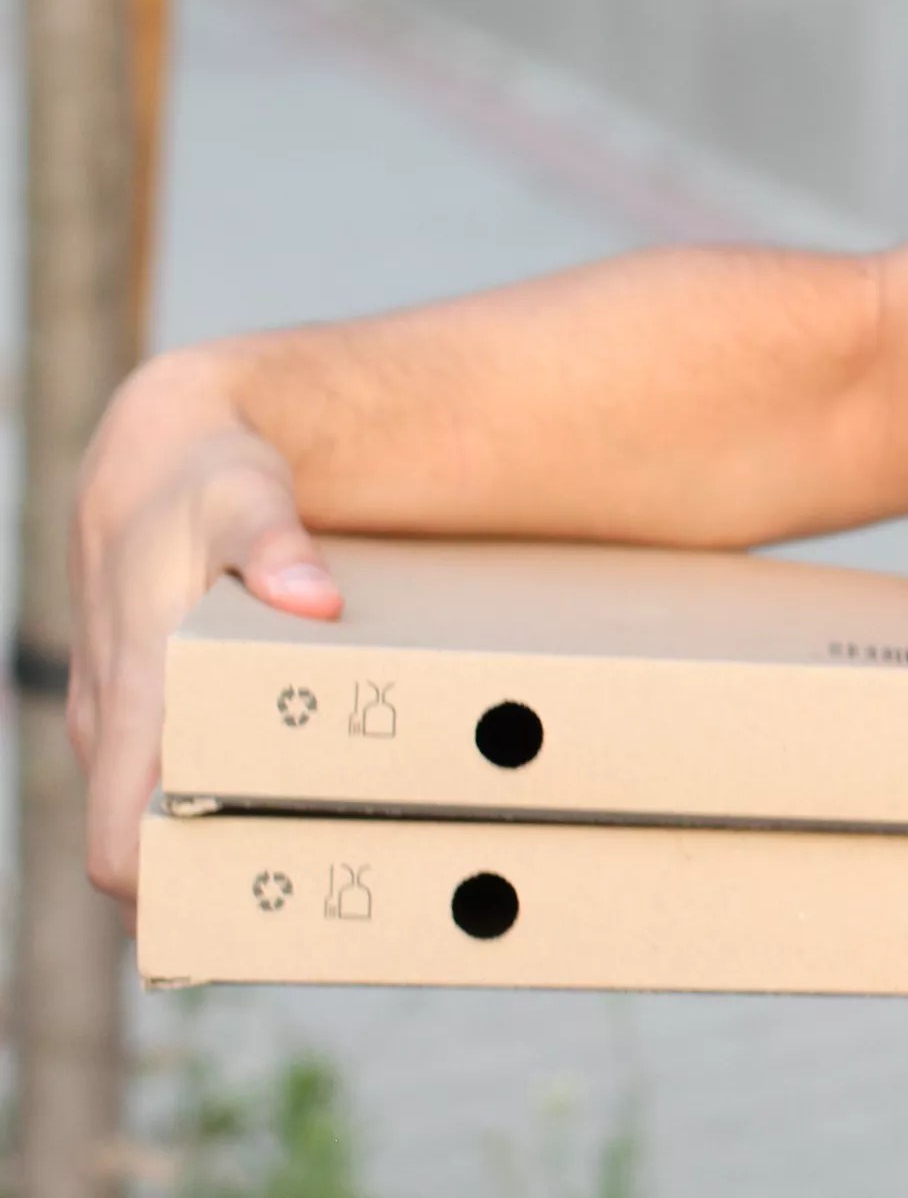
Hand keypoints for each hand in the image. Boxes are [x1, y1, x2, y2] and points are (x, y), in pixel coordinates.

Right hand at [70, 348, 342, 904]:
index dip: (170, 905)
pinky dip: (206, 806)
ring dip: (212, 851)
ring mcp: (121, 721)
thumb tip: (312, 597)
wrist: (160, 449)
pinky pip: (158, 785)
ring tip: (320, 879)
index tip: (251, 929)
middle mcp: (115, 725)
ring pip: (149, 821)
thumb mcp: (245, 498)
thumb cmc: (204, 480)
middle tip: (316, 919)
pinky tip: (282, 817)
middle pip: (139, 855)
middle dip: (211, 895)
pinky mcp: (140, 709)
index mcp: (133, 696)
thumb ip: (275, 545)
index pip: (119, 847)